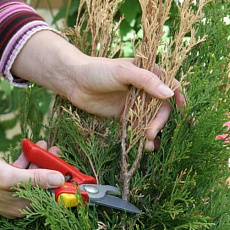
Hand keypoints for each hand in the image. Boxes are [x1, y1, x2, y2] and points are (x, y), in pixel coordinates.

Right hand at [0, 141, 63, 218]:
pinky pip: (22, 167)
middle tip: (58, 152)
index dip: (63, 186)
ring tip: (46, 145)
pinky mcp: (8, 176)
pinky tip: (32, 146)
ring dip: (41, 158)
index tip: (73, 173)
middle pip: (44, 182)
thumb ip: (35, 180)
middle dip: (52, 165)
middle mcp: (20, 197)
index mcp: (22, 204)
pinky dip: (28, 156)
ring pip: (34, 172)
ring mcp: (14, 186)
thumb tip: (59, 179)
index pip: (51, 198)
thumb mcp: (10, 179)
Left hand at [12, 31, 185, 150]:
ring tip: (148, 144)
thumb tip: (169, 94)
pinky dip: (141, 135)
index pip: (168, 83)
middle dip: (159, 121)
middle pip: (160, 106)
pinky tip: (143, 144)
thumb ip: (147, 81)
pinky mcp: (124, 114)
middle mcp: (143, 88)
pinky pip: (137, 125)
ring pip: (150, 118)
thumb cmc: (98, 70)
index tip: (181, 107)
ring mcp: (134, 102)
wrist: (74, 81)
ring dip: (152, 131)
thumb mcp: (123, 71)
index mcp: (146, 73)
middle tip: (151, 132)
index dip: (177, 95)